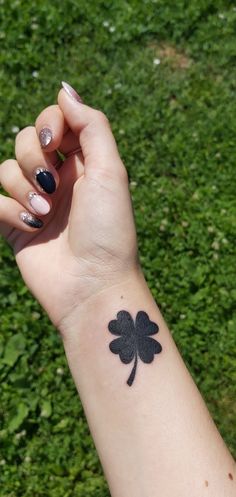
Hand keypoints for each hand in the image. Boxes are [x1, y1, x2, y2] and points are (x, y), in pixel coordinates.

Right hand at [0, 85, 138, 331]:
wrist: (92, 285)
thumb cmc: (108, 229)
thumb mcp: (110, 171)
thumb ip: (91, 125)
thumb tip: (64, 89)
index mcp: (84, 163)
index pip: (54, 121)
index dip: (48, 123)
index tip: (53, 142)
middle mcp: (59, 179)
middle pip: (24, 140)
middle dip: (32, 159)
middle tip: (51, 186)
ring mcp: (35, 202)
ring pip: (5, 169)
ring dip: (22, 189)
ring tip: (44, 214)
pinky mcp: (15, 225)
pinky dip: (9, 212)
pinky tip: (31, 230)